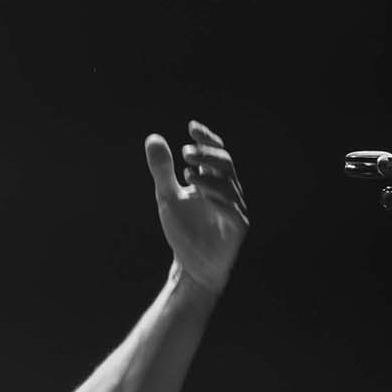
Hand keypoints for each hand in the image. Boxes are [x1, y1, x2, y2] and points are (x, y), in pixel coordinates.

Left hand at [145, 121, 248, 294]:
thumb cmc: (184, 229)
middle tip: (185, 151)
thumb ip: (162, 170)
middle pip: (225, 164)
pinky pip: (232, 209)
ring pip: (229, 185)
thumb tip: (153, 138)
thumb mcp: (167, 196)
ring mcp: (235, 208)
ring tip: (186, 171)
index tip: (191, 127)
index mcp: (213, 180)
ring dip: (208, 176)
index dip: (207, 139)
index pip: (215, 153)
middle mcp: (227, 190)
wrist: (192, 264)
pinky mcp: (237, 227)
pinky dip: (217, 198)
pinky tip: (201, 193)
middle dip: (207, 155)